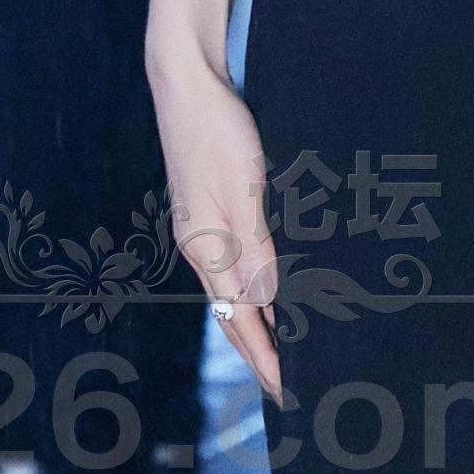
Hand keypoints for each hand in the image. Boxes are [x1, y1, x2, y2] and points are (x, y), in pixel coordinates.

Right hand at [149, 53, 283, 399]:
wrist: (186, 82)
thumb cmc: (216, 129)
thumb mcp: (242, 187)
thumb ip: (254, 247)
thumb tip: (266, 302)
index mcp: (206, 247)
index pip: (239, 319)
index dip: (264, 357)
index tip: (286, 392)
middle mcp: (201, 245)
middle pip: (232, 313)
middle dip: (259, 351)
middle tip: (287, 386)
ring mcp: (202, 226)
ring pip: (234, 288)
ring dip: (258, 320)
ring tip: (285, 347)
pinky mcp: (209, 207)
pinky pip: (235, 262)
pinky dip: (254, 286)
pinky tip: (271, 286)